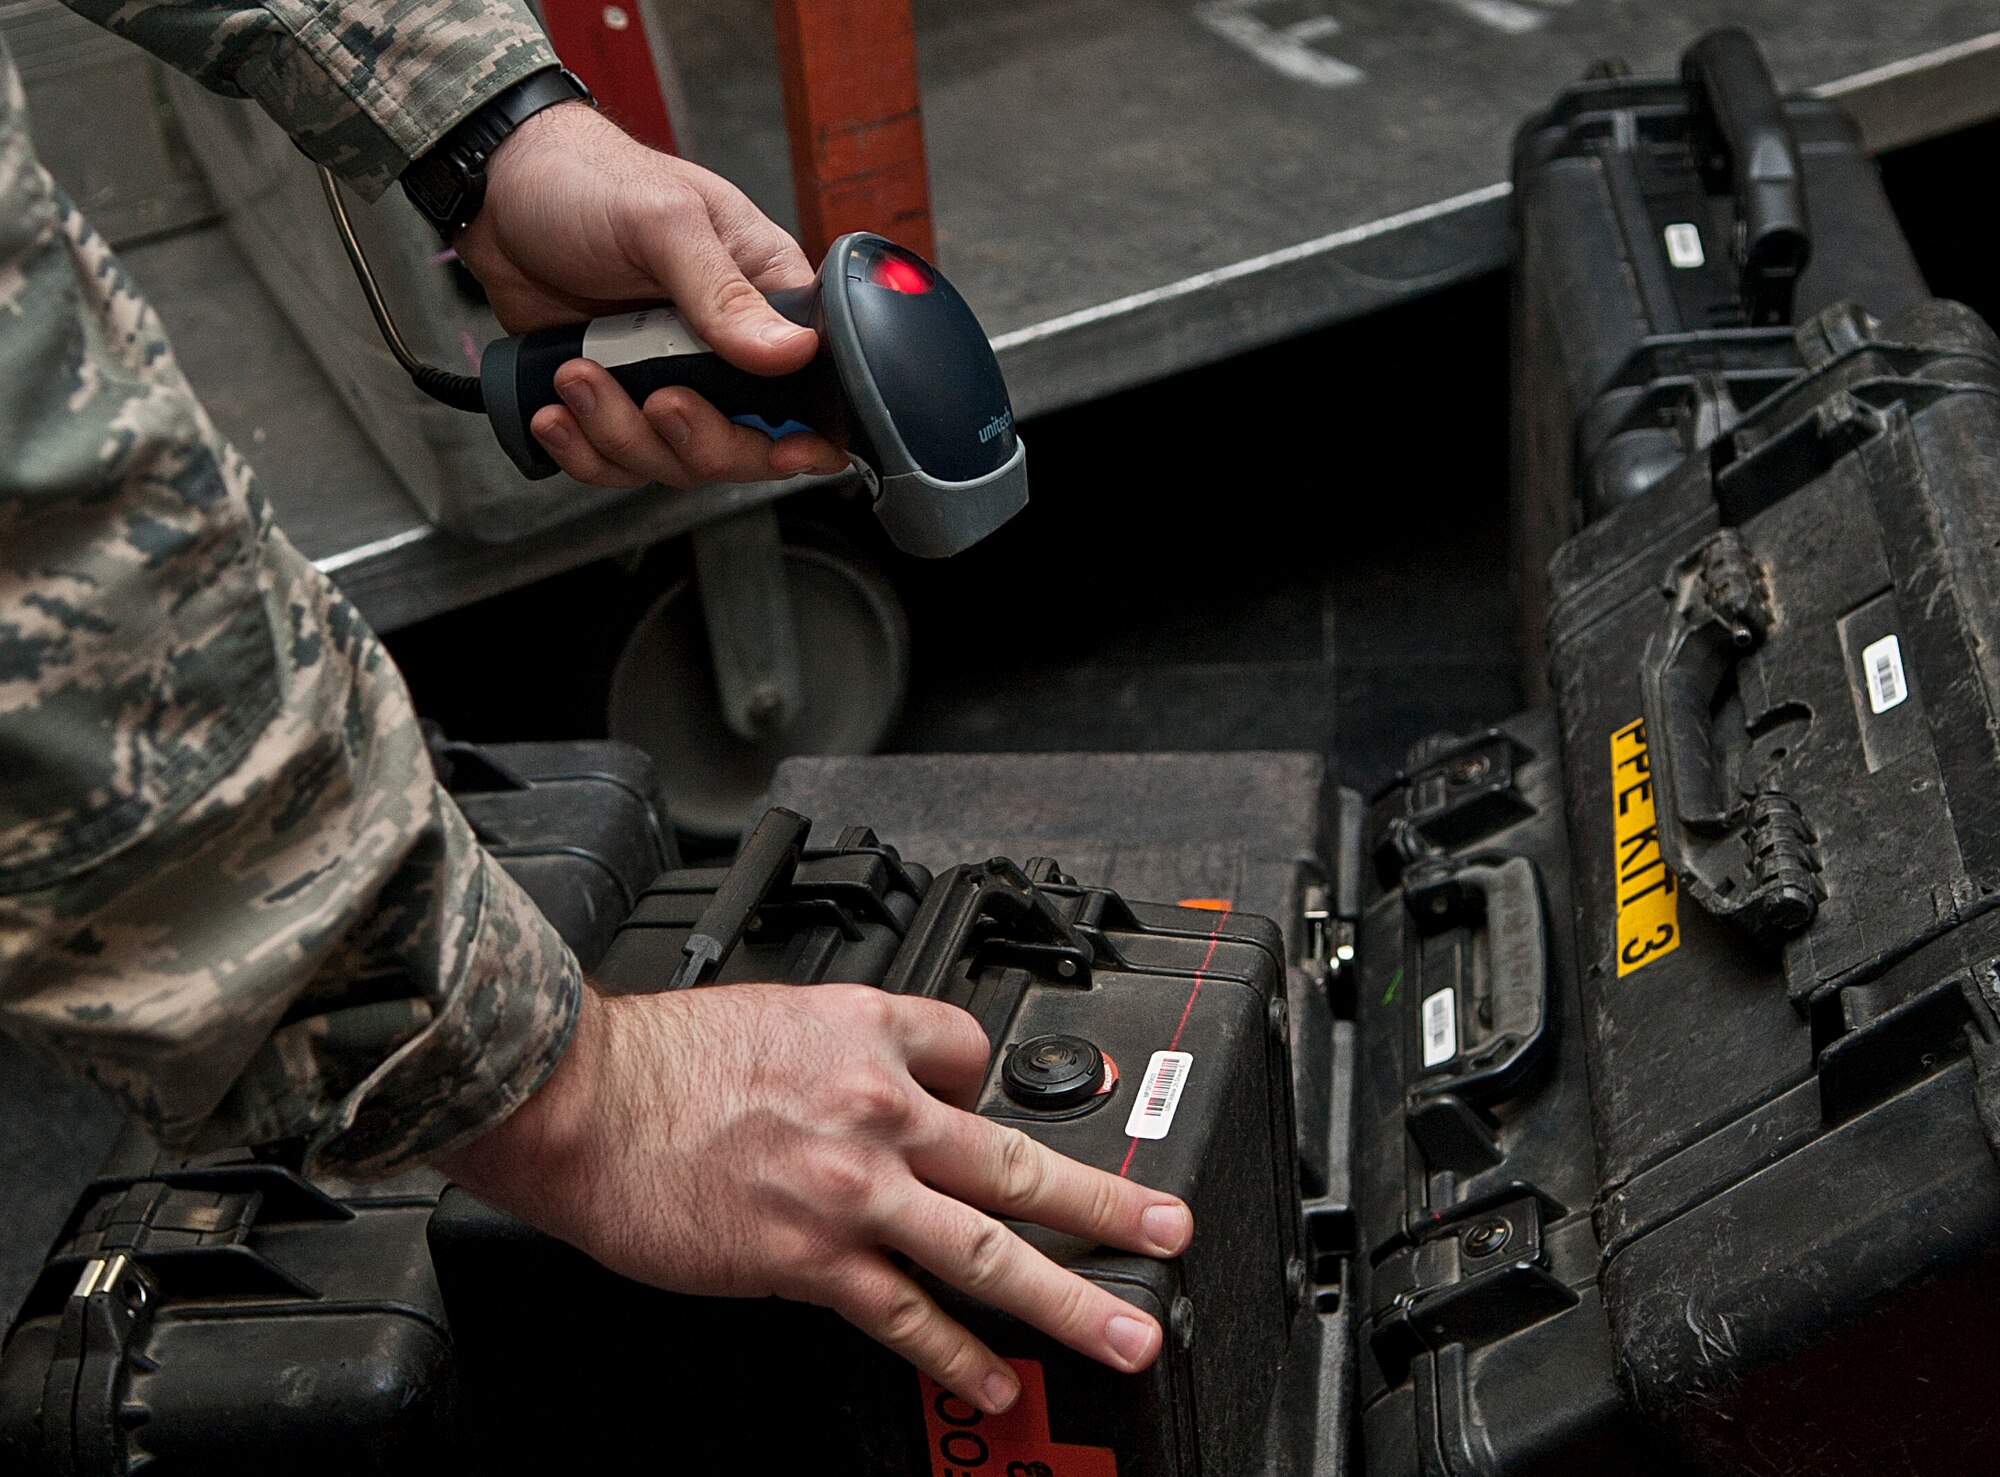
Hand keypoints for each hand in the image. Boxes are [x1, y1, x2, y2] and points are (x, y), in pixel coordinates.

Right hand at [434, 984, 1194, 1415]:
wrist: (583, 1102)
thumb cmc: (660, 1059)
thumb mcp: (775, 1010)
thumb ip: (846, 1045)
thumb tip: (891, 1079)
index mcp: (869, 1035)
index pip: (972, 1053)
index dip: (984, 1085)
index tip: (986, 1110)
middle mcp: (878, 1111)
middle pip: (1017, 1161)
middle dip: (1105, 1201)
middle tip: (1167, 1229)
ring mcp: (853, 1193)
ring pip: (987, 1249)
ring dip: (1067, 1296)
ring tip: (1124, 1331)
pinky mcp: (812, 1260)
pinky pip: (905, 1316)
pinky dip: (956, 1355)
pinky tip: (994, 1382)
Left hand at [455, 101, 846, 489]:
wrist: (495, 192)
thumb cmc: (585, 179)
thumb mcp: (663, 221)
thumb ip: (724, 292)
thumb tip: (793, 352)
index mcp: (763, 296)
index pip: (810, 385)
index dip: (806, 432)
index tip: (785, 450)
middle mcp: (724, 349)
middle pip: (744, 445)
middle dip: (699, 441)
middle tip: (658, 402)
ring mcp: (668, 379)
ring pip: (673, 461)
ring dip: (619, 435)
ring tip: (573, 376)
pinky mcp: (615, 399)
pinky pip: (616, 461)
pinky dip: (583, 451)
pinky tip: (553, 412)